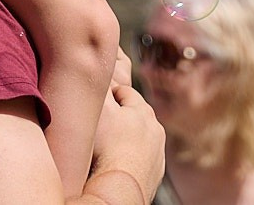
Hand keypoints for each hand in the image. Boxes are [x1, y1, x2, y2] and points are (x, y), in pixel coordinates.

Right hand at [90, 51, 165, 202]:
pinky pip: (140, 160)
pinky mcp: (155, 175)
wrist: (119, 190)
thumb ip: (100, 85)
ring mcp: (158, 155)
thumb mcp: (99, 109)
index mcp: (144, 111)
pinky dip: (130, 159)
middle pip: (133, 116)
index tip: (95, 102)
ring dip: (125, 139)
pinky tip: (116, 163)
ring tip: (106, 147)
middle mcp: (156, 131)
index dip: (107, 95)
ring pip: (139, 138)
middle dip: (119, 116)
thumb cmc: (106, 148)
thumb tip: (99, 64)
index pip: (124, 93)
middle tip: (99, 124)